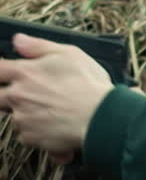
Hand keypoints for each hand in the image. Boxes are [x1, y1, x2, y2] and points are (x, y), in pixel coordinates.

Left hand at [0, 34, 114, 162]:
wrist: (101, 118)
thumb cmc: (89, 85)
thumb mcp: (69, 54)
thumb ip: (39, 46)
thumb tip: (19, 40)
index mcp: (24, 72)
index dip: (1, 72)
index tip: (6, 74)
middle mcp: (18, 96)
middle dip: (7, 96)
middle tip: (31, 97)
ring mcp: (23, 119)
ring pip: (15, 117)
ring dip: (27, 115)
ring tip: (52, 113)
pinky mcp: (31, 138)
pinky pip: (27, 136)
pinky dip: (38, 134)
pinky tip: (56, 129)